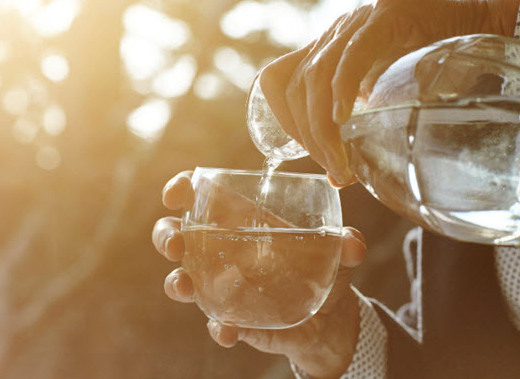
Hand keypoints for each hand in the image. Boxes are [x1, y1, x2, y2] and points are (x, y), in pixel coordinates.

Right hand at [154, 171, 367, 377]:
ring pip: (183, 279)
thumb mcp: (338, 252)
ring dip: (177, 282)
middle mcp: (224, 250)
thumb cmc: (325, 269)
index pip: (203, 198)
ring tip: (185, 286)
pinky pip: (217, 322)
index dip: (182, 190)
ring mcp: (224, 286)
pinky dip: (219, 327)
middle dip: (166, 235)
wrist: (331, 317)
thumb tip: (353, 243)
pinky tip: (227, 330)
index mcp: (242, 221)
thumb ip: (347, 244)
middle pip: (179, 235)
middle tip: (176, 243)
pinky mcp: (234, 318)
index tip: (176, 192)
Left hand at [258, 0, 519, 185]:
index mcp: (328, 51)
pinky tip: (343, 119)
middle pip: (295, 84)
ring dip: (321, 126)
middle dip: (307, 135)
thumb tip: (337, 175)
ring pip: (315, 75)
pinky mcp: (385, 15)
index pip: (278, 81)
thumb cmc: (435, 74)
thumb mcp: (384, 102)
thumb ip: (357, 128)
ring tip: (342, 161)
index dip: (284, 119)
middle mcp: (335, 33)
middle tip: (336, 169)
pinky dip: (342, 91)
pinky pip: (352, 55)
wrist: (484, 29)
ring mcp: (357, 21)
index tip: (309, 153)